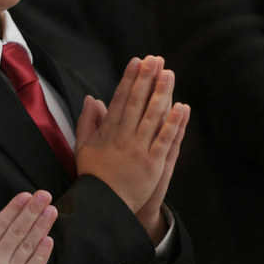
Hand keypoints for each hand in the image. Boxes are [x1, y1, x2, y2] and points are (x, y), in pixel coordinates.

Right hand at [0, 191, 55, 263]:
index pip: (0, 224)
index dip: (15, 208)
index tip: (26, 195)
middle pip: (18, 231)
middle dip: (33, 211)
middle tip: (45, 196)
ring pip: (29, 247)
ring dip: (41, 227)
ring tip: (51, 211)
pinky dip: (42, 253)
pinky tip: (48, 239)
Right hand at [76, 56, 188, 234]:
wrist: (104, 204)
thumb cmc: (93, 175)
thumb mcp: (82, 147)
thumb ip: (87, 122)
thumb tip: (91, 98)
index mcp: (107, 132)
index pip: (119, 99)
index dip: (129, 79)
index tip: (137, 62)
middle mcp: (123, 137)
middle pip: (137, 103)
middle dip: (146, 79)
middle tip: (155, 59)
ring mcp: (139, 150)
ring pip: (152, 116)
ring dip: (161, 93)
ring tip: (169, 74)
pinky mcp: (152, 163)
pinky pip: (165, 139)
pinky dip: (173, 123)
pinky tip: (181, 106)